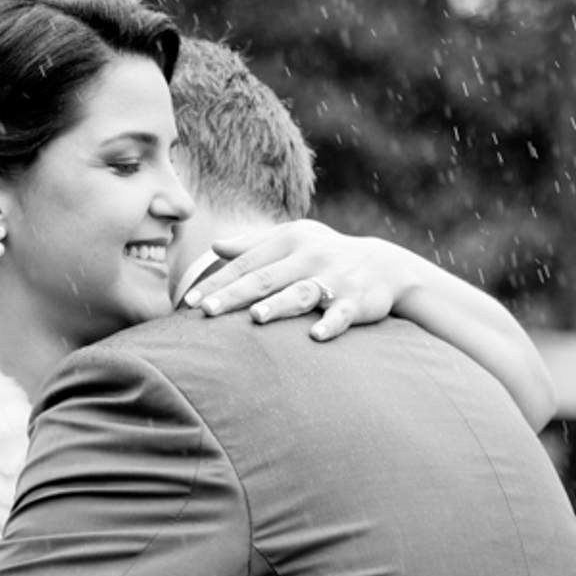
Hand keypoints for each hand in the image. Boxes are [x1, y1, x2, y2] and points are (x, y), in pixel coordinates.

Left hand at [184, 219, 411, 340]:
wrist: (384, 265)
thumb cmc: (327, 253)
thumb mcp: (294, 240)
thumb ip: (254, 244)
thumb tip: (215, 246)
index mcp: (290, 241)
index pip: (247, 263)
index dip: (219, 283)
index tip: (191, 303)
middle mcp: (309, 257)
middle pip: (266, 278)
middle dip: (236, 294)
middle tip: (208, 311)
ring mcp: (334, 278)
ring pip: (301, 293)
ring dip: (280, 305)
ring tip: (257, 317)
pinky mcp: (357, 301)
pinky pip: (342, 314)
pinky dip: (331, 324)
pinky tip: (316, 335)